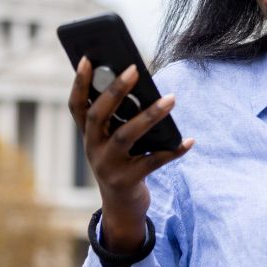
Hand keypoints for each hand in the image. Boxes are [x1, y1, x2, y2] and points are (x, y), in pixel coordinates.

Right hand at [68, 57, 193, 253]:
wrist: (121, 208)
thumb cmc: (122, 163)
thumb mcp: (114, 142)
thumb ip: (122, 120)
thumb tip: (144, 89)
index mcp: (88, 135)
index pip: (77, 106)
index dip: (79, 83)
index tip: (87, 58)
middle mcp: (93, 149)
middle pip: (99, 116)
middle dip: (115, 91)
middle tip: (135, 69)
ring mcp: (108, 166)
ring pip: (126, 136)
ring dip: (150, 115)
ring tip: (171, 99)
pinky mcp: (127, 181)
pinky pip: (153, 161)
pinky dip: (173, 150)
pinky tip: (189, 140)